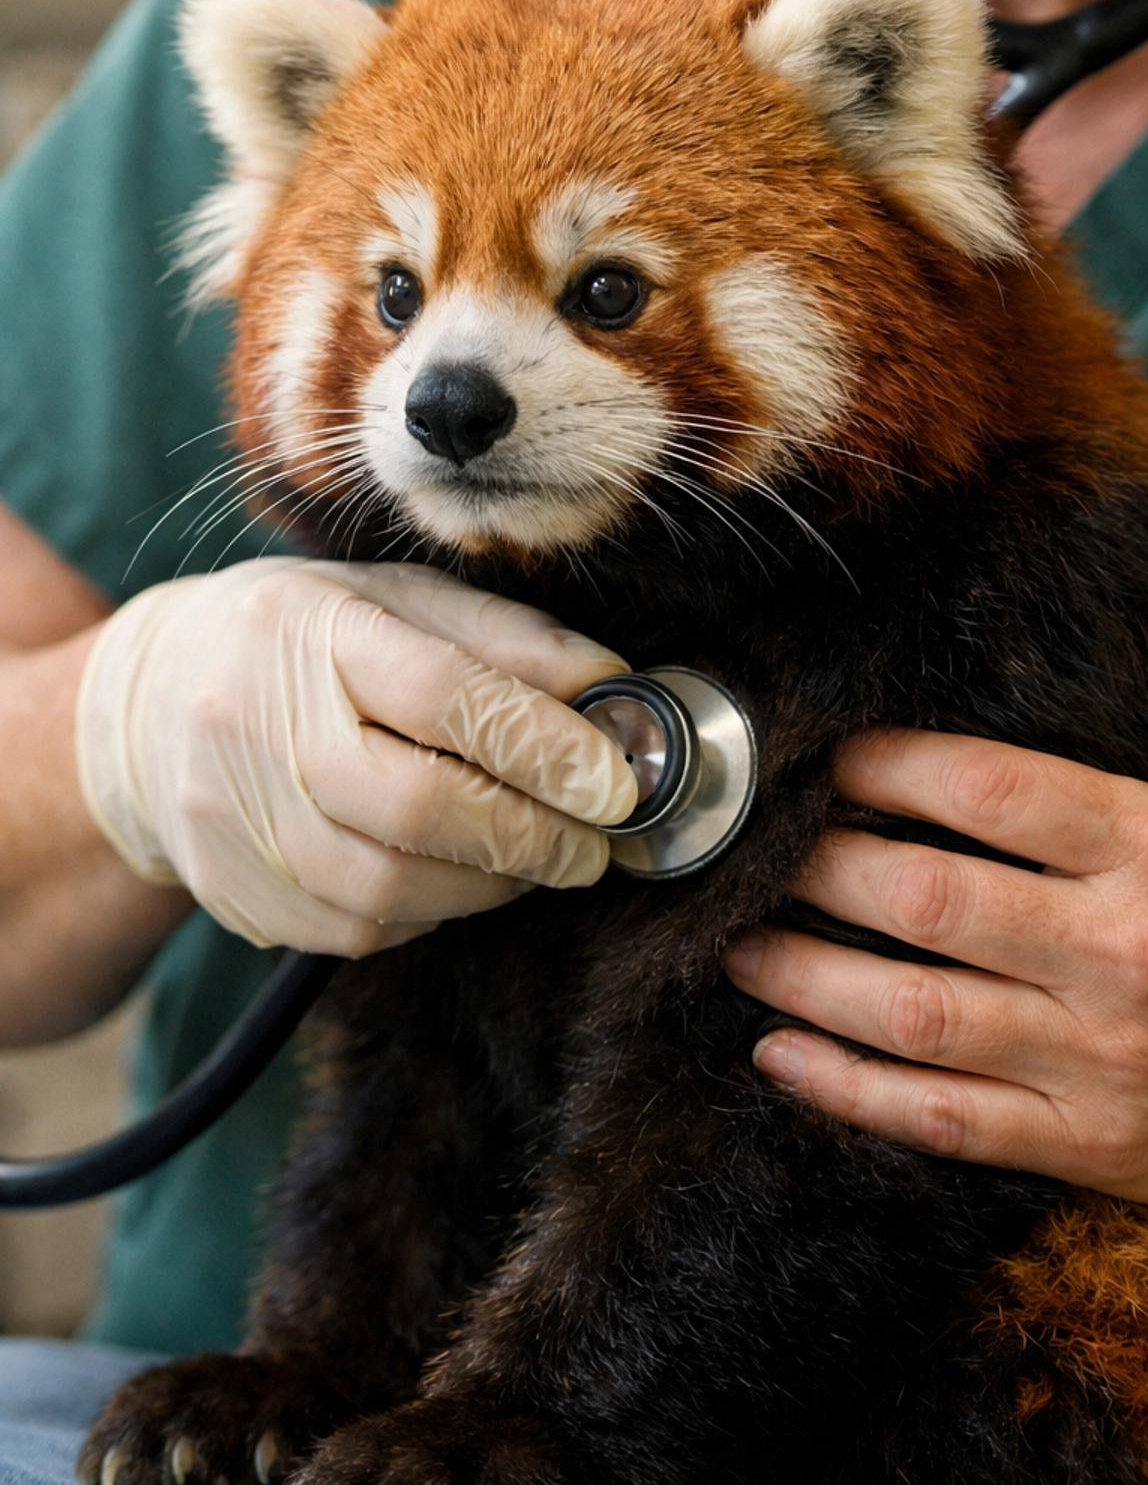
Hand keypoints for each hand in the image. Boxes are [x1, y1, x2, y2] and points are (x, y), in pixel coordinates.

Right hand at [77, 558, 636, 954]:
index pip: (440, 694)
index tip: (616, 781)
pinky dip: (431, 911)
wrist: (149, 703)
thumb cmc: (302, 637)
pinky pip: (356, 930)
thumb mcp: (397, 600)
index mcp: (308, 629)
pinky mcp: (233, 893)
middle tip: (594, 843)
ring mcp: (234, 820)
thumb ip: (508, 638)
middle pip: (414, 805)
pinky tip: (460, 877)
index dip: (540, 744)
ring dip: (489, 883)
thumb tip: (614, 687)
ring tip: (538, 858)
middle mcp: (257, 725)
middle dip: (530, 835)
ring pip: (387, 886)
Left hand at [724, 571, 1147, 1405]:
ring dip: (805, 978)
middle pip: (927, 895)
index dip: (889, 765)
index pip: (992, 789)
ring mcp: (1103, 1057)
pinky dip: (850, 1092)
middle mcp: (1124, 948)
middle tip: (756, 844)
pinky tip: (780, 1058)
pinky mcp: (1096, 1146)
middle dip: (818, 865)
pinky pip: (946, 1121)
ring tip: (737, 944)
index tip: (830, 751)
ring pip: (915, 1013)